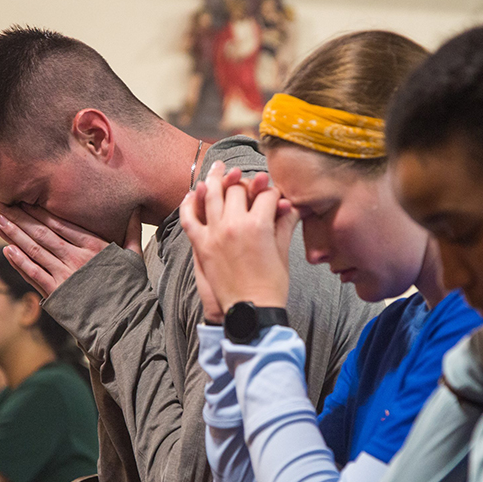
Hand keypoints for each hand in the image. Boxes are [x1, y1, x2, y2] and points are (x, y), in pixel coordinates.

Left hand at [0, 202, 142, 297]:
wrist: (125, 322)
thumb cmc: (131, 289)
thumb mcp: (134, 257)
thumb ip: (132, 232)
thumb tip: (137, 210)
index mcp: (94, 245)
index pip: (60, 223)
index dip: (39, 210)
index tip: (24, 199)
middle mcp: (76, 257)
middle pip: (42, 233)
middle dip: (19, 217)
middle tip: (1, 203)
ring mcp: (64, 275)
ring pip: (33, 250)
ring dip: (13, 234)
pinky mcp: (56, 293)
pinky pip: (33, 274)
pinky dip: (19, 261)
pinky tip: (7, 249)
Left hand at [179, 161, 298, 313]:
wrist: (252, 312)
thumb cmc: (271, 286)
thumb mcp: (283, 252)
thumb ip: (284, 224)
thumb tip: (293, 205)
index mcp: (259, 225)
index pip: (266, 195)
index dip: (273, 192)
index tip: (275, 195)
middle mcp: (234, 224)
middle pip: (238, 189)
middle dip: (246, 183)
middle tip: (249, 184)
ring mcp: (214, 233)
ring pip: (212, 194)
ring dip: (216, 179)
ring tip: (218, 169)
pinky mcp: (201, 245)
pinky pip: (189, 218)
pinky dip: (190, 203)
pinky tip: (194, 193)